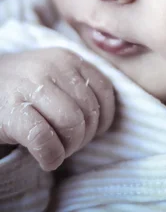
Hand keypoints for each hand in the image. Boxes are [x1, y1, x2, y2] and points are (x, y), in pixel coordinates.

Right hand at [0, 48, 114, 170]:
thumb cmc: (22, 89)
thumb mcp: (54, 75)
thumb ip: (79, 86)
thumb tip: (104, 119)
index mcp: (68, 58)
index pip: (104, 91)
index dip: (103, 119)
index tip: (90, 131)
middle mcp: (53, 67)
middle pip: (89, 110)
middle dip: (84, 137)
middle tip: (68, 145)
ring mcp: (31, 86)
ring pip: (71, 124)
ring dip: (68, 147)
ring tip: (56, 150)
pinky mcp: (11, 110)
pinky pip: (44, 138)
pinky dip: (51, 155)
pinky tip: (45, 158)